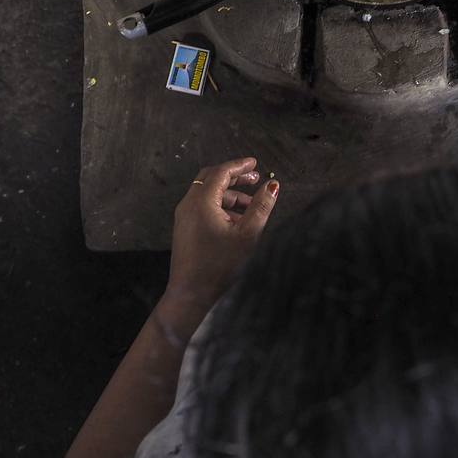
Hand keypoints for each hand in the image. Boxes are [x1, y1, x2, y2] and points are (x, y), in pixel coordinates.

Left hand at [161, 158, 279, 327]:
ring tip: (251, 204)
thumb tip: (272, 186)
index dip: (239, 166)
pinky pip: (202, 207)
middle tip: (254, 178)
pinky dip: (220, 205)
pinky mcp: (185, 229)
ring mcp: (184, 217)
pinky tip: (237, 220)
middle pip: (210, 178)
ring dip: (229, 193)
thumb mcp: (247, 234)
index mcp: (201, 201)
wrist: (191, 293)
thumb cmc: (219, 265)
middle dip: (233, 176)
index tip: (255, 163)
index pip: (221, 172)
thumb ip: (261, 206)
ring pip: (207, 194)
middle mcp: (189, 205)